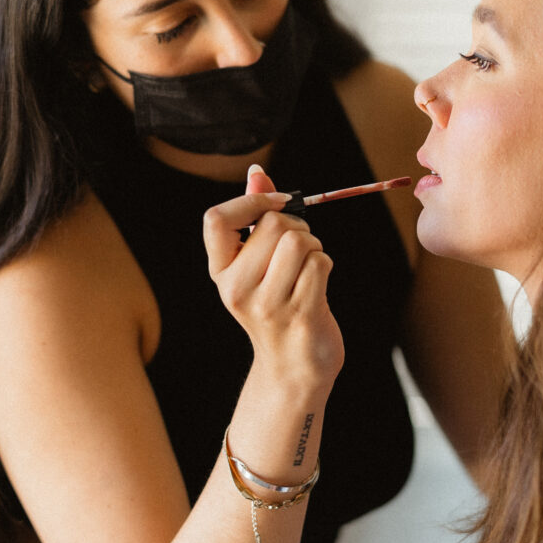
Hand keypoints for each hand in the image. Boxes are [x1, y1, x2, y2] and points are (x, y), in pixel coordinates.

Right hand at [203, 165, 344, 389]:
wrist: (292, 370)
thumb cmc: (277, 307)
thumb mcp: (255, 267)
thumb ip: (254, 218)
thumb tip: (257, 172)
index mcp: (221, 273)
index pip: (216, 219)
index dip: (251, 201)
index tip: (275, 204)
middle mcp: (237, 289)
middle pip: (274, 224)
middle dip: (297, 226)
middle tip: (299, 249)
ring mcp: (268, 305)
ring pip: (300, 241)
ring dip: (314, 245)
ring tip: (308, 267)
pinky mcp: (300, 315)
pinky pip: (320, 262)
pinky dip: (325, 264)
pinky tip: (318, 285)